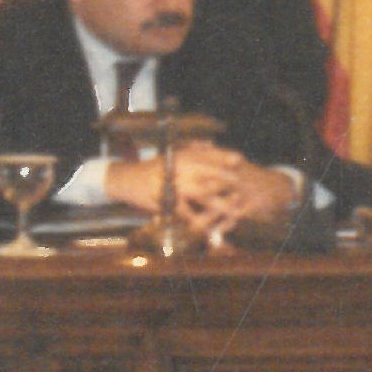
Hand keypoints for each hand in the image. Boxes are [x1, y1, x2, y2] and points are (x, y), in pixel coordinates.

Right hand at [103, 137, 275, 232]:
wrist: (126, 180)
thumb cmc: (152, 168)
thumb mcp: (171, 155)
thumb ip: (192, 150)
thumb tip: (212, 143)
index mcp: (181, 156)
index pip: (206, 154)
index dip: (224, 157)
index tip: (241, 160)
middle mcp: (179, 169)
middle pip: (209, 173)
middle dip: (228, 180)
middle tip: (244, 186)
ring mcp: (174, 186)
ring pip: (202, 194)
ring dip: (221, 203)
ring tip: (236, 211)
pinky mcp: (167, 201)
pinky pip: (186, 213)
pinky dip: (199, 222)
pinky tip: (211, 229)